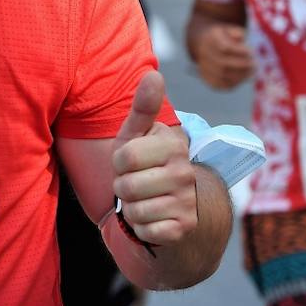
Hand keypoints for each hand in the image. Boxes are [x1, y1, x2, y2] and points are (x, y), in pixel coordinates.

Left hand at [111, 71, 198, 246]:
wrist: (164, 208)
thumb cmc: (142, 166)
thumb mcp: (134, 136)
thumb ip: (142, 108)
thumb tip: (153, 74)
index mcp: (173, 144)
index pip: (124, 156)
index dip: (118, 162)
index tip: (129, 162)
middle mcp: (185, 171)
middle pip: (126, 185)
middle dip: (122, 188)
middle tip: (135, 184)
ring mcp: (187, 201)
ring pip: (134, 210)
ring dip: (130, 209)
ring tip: (142, 200)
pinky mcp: (183, 228)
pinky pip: (146, 231)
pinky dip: (141, 229)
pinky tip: (151, 220)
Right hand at [192, 23, 253, 88]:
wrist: (205, 43)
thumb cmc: (224, 36)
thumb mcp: (230, 29)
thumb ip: (237, 32)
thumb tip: (241, 38)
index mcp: (211, 39)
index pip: (224, 48)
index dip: (239, 51)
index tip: (251, 52)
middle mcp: (204, 53)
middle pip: (222, 63)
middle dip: (241, 65)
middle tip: (254, 65)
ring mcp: (203, 66)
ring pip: (221, 75)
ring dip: (239, 75)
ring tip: (251, 72)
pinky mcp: (206, 77)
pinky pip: (219, 84)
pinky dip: (233, 83)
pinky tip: (243, 78)